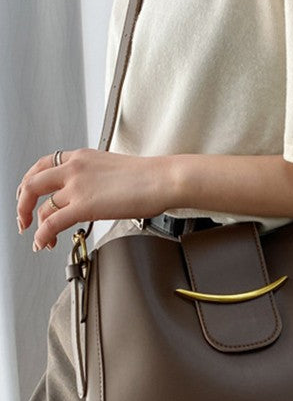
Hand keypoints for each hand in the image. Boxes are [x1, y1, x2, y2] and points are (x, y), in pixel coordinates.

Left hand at [15, 148, 169, 250]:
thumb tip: (91, 194)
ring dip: (38, 227)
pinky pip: (52, 223)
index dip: (29, 184)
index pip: (41, 166)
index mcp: (80, 157)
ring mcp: (77, 187)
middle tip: (24, 220)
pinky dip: (43, 235)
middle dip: (23, 206)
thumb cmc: (148, 177)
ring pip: (43, 208)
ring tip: (43, 240)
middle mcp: (74, 168)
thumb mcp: (112, 169)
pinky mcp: (83, 206)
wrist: (162, 179)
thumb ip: (94, 179)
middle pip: (32, 185)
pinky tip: (44, 243)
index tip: (29, 197)